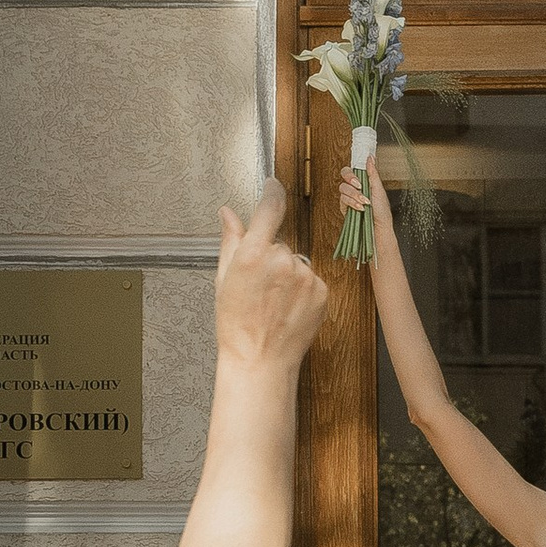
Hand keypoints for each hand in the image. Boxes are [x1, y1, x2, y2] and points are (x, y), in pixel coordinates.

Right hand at [217, 182, 329, 368]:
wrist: (261, 360)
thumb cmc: (236, 324)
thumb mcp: (223, 280)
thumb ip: (230, 241)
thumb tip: (228, 212)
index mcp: (253, 254)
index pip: (270, 208)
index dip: (272, 193)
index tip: (274, 185)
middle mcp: (282, 261)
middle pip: (280, 243)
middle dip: (270, 256)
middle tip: (258, 286)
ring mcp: (305, 277)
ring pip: (296, 262)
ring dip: (287, 274)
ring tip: (273, 301)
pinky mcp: (322, 291)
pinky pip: (311, 279)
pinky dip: (302, 289)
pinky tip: (288, 307)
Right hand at [336, 159, 376, 233]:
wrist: (379, 227)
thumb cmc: (382, 210)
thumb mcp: (379, 189)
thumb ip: (372, 173)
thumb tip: (370, 157)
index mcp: (363, 181)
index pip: (352, 169)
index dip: (352, 170)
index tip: (358, 174)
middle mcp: (354, 188)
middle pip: (344, 175)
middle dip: (350, 179)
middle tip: (359, 185)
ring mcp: (349, 197)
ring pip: (343, 188)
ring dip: (354, 194)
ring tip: (365, 202)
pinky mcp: (345, 208)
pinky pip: (343, 200)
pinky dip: (352, 203)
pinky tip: (360, 208)